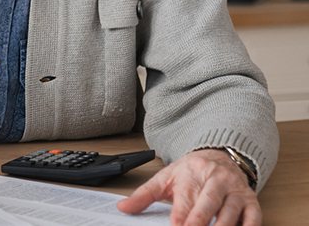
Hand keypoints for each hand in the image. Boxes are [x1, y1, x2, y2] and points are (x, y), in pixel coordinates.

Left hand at [117, 149, 259, 225]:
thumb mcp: (165, 178)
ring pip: (230, 212)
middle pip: (208, 203)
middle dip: (200, 221)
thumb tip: (122, 208)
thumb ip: (143, 195)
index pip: (185, 199)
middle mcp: (216, 180)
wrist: (220, 156)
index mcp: (192, 173)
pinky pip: (254, 217)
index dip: (181, 216)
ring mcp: (236, 190)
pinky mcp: (251, 201)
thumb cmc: (190, 172)